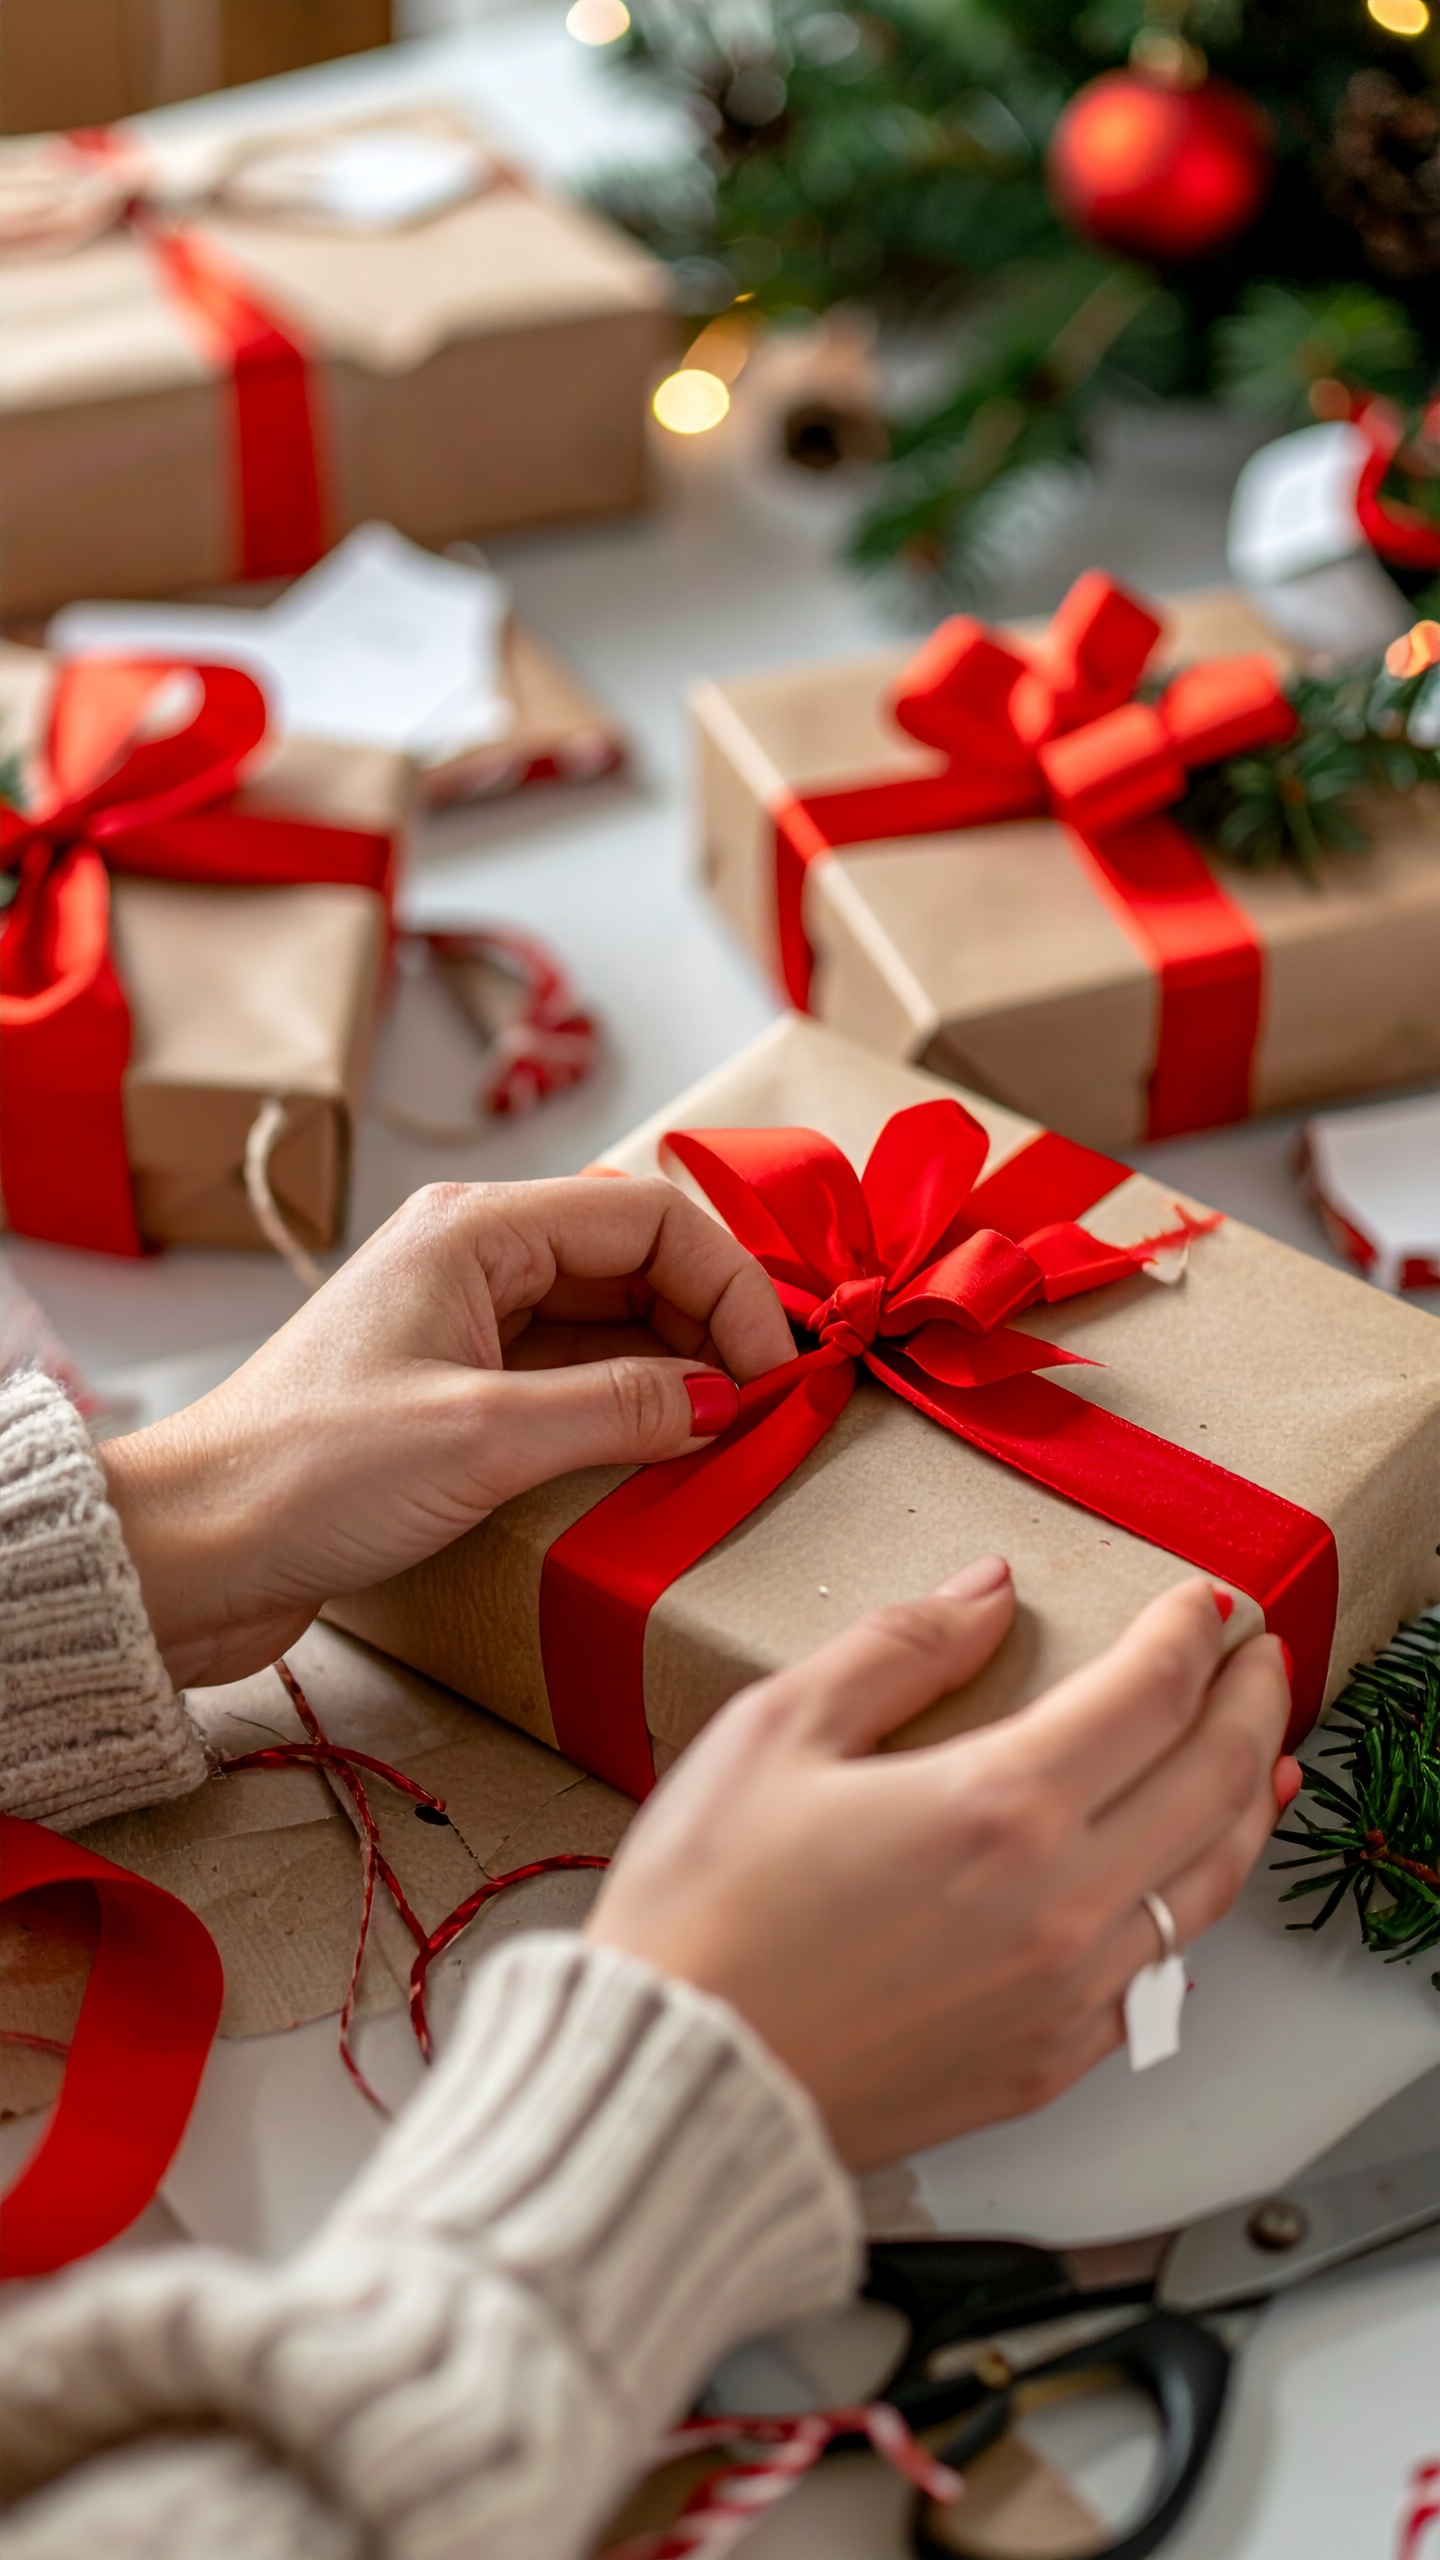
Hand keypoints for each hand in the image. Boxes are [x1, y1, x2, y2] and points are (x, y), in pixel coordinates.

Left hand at [101, 1177, 793, 1688]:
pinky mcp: (452, 1389)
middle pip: (634, 1257)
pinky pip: (570, 1373)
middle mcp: (471, 1256)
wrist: (190, 1550)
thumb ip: (618, 1407)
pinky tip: (663, 1444)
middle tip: (770, 1399)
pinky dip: (627, 1400)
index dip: (730, 1284)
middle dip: (712, 1317)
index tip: (774, 1369)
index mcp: (473, 1229)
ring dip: (676, 1361)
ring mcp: (462, 1322)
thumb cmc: (306, 1475)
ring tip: (731, 1425)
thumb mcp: (485, 1437)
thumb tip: (723, 1398)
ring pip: (608, 1315)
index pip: (648, 1215)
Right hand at [588, 1568, 1296, 2170]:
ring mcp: (1066, 1993)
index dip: (1189, 1632)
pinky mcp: (1047, 2062)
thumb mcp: (776, 1733)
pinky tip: (1185, 1877)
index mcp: (1000, 1808)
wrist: (677, 2082)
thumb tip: (984, 1594)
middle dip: (1250, 1700)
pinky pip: (1161, 1971)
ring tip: (1260, 1753)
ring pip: (1210, 1882)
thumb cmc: (705, 1917)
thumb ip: (898, 1649)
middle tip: (1259, 1656)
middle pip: (1212, 1779)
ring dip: (1247, 1800)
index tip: (1200, 1601)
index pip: (1150, 1695)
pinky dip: (1196, 1902)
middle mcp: (1061, 1904)